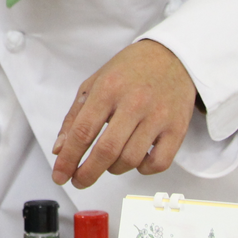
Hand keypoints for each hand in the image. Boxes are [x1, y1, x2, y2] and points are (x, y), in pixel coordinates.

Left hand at [50, 39, 195, 188]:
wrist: (172, 57)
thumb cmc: (129, 71)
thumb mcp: (94, 84)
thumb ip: (75, 117)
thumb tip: (60, 149)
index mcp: (108, 89)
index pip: (83, 131)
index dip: (68, 158)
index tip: (60, 175)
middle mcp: (134, 103)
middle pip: (106, 150)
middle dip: (87, 173)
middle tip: (78, 181)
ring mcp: (158, 116)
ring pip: (131, 159)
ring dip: (113, 169)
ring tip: (107, 162)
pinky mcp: (177, 128)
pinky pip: (159, 163)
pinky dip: (143, 169)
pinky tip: (136, 160)